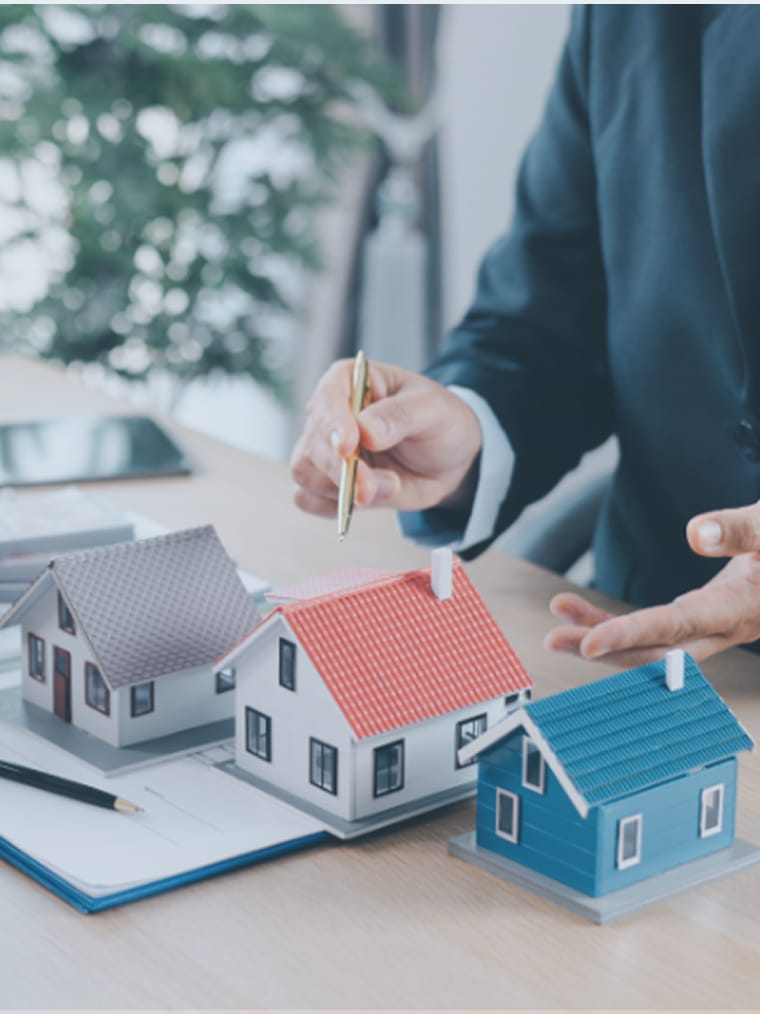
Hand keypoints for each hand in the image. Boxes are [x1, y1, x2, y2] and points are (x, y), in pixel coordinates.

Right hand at [290, 358, 481, 517]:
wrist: (448, 460)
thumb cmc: (439, 422)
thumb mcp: (432, 410)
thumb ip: (399, 416)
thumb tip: (365, 431)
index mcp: (348, 380)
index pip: (328, 398)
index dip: (334, 423)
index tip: (348, 447)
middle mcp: (329, 413)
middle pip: (313, 444)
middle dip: (342, 471)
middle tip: (372, 488)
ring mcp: (324, 448)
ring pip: (305, 473)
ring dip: (341, 491)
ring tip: (387, 488)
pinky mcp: (327, 480)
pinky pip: (308, 498)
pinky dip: (330, 507)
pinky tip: (360, 502)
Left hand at [545, 502, 759, 666]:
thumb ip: (741, 530)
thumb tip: (695, 533)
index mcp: (738, 611)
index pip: (675, 627)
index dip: (630, 635)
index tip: (589, 644)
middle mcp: (720, 629)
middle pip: (654, 651)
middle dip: (602, 649)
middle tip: (554, 641)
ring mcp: (708, 629)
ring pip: (648, 645)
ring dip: (600, 637)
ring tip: (555, 623)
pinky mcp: (698, 618)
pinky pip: (652, 629)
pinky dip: (615, 623)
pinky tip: (580, 612)